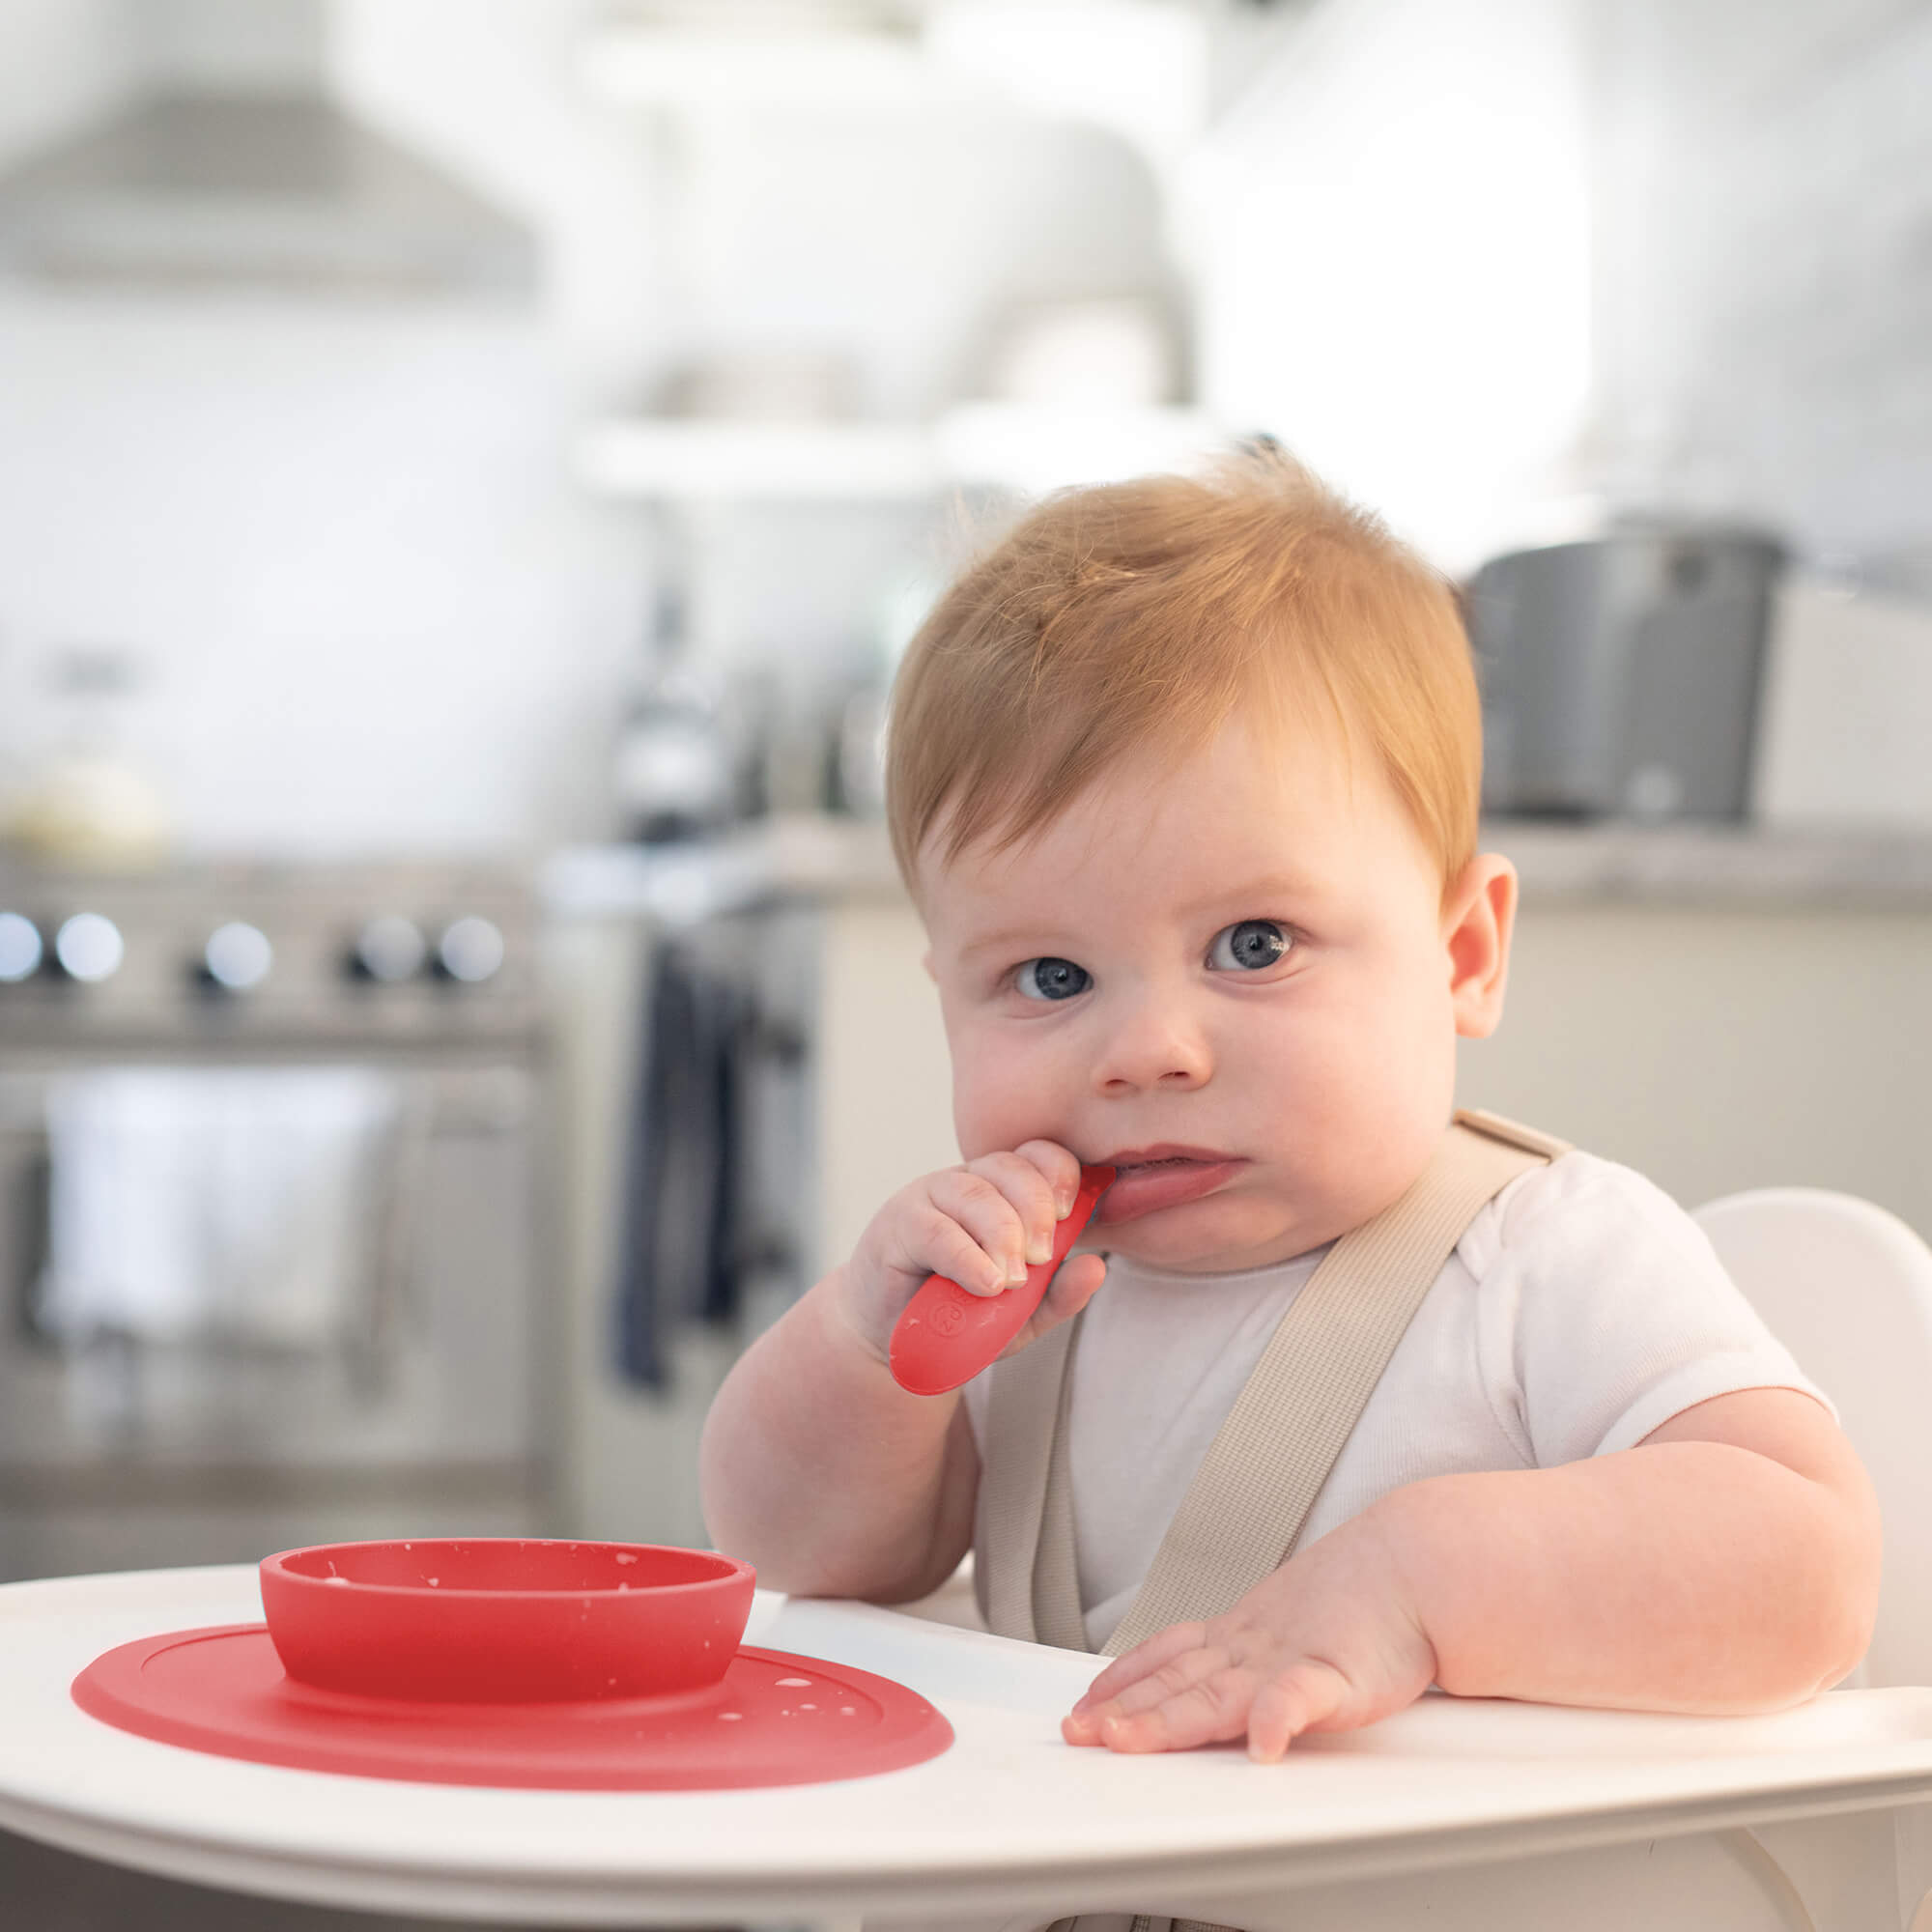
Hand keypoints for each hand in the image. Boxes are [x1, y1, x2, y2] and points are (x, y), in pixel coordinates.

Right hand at [833, 1140, 1108, 1370]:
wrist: (898, 1341)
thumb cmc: (961, 1315)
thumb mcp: (1021, 1312)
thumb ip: (1059, 1292)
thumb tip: (1096, 1267)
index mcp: (1004, 1191)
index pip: (1038, 1156)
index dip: (1059, 1174)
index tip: (1070, 1214)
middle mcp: (969, 1183)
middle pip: (1011, 1169)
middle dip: (1036, 1211)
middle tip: (1041, 1258)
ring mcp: (931, 1197)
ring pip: (976, 1194)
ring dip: (1003, 1235)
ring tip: (1012, 1281)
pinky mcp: (899, 1224)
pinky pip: (937, 1229)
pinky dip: (966, 1257)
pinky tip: (985, 1283)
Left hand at [1060, 1509, 1437, 1762]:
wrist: (1413, 1567)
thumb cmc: (1360, 1604)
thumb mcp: (1292, 1625)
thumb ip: (1256, 1661)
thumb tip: (1225, 1689)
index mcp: (1241, 1638)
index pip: (1167, 1658)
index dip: (1121, 1680)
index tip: (1084, 1704)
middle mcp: (1252, 1649)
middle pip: (1175, 1683)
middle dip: (1122, 1710)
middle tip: (1077, 1731)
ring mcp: (1287, 1662)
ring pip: (1214, 1695)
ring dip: (1165, 1719)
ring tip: (1123, 1738)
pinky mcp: (1336, 1678)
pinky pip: (1298, 1700)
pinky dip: (1274, 1721)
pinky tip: (1259, 1747)